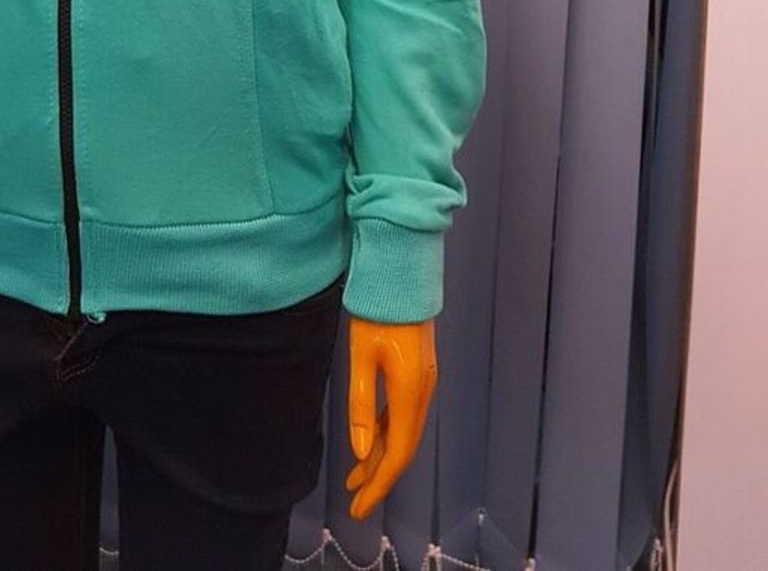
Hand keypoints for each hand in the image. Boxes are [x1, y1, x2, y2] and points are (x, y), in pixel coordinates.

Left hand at [344, 316, 436, 518]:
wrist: (401, 272)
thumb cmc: (377, 309)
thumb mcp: (361, 355)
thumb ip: (360, 403)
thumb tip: (361, 450)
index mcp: (410, 391)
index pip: (397, 452)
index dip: (379, 483)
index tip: (359, 506)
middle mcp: (423, 391)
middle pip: (402, 447)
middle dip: (379, 476)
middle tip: (354, 500)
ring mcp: (423, 381)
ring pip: (403, 432)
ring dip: (381, 456)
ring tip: (355, 477)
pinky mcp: (418, 372)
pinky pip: (403, 414)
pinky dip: (386, 434)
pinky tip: (371, 443)